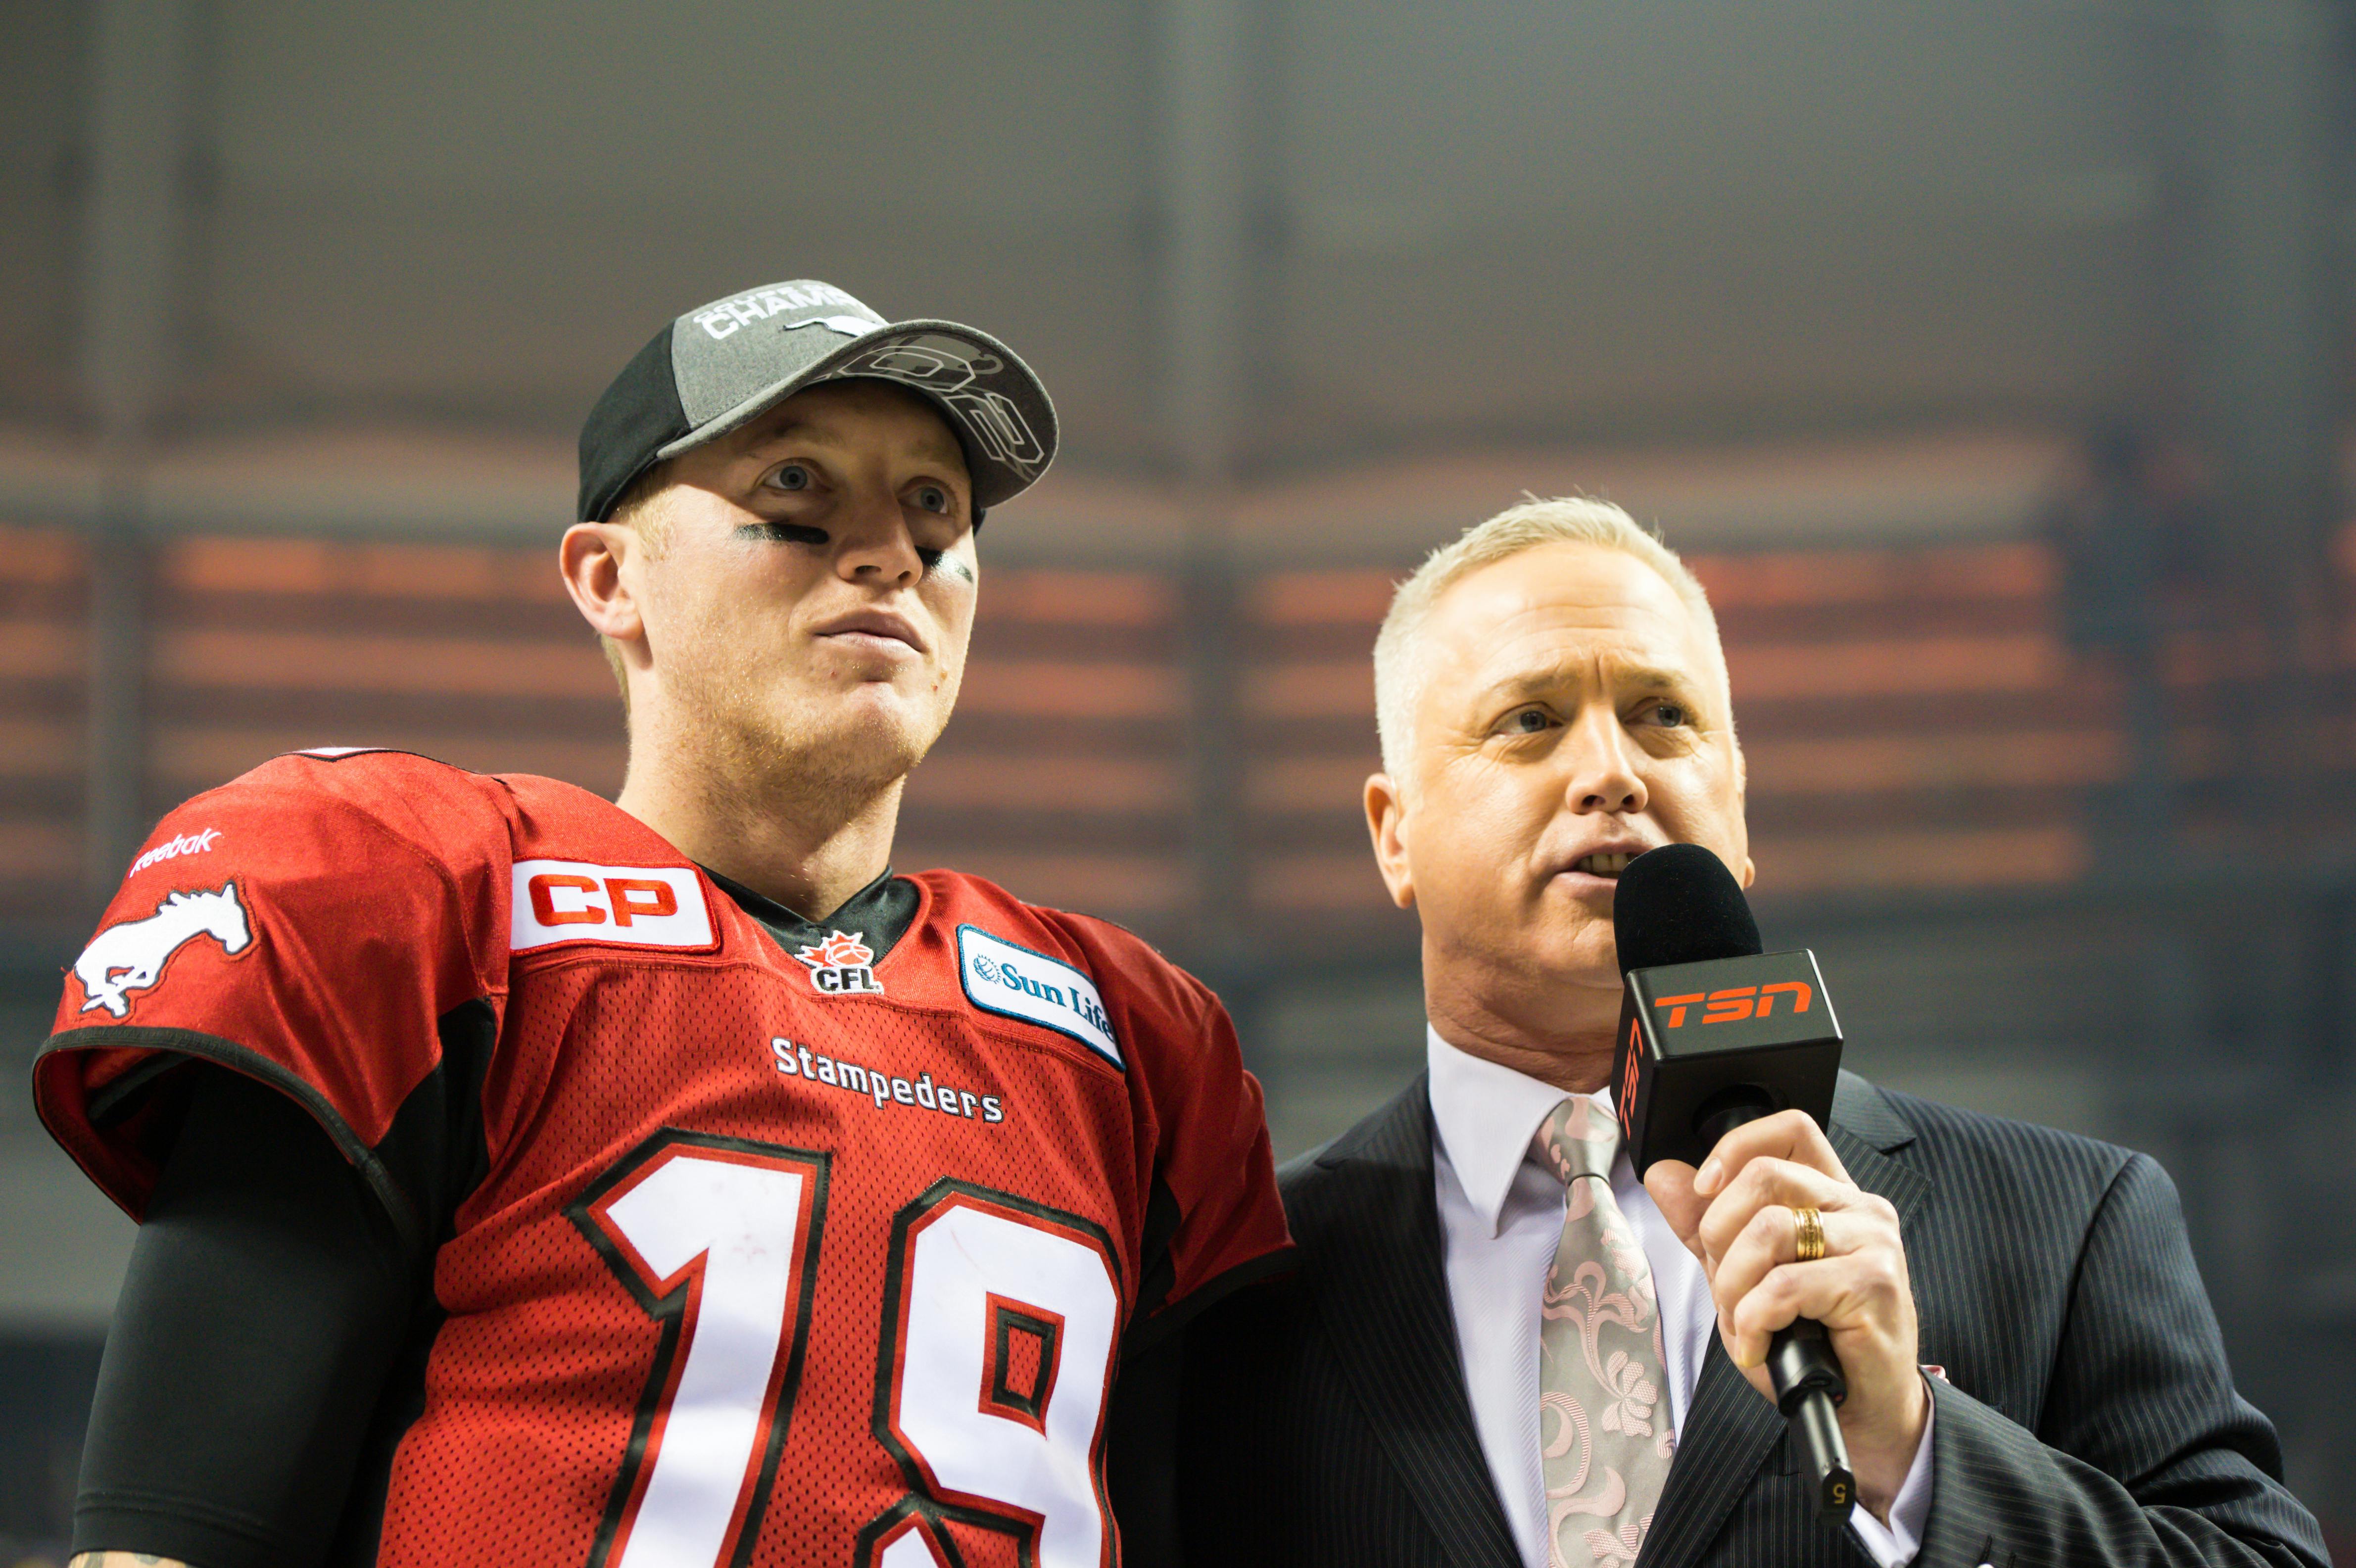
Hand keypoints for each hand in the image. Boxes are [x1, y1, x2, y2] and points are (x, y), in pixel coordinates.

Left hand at [1643, 1109, 1925, 1520]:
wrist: (1860, 1409)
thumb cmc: (1809, 1343)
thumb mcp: (1743, 1277)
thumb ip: (1705, 1225)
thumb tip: (1663, 1173)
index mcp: (1831, 1196)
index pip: (1789, 1131)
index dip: (1736, 1149)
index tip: (1703, 1190)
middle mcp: (1859, 1208)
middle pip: (1766, 1176)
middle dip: (1720, 1233)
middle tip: (1725, 1285)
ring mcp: (1873, 1243)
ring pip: (1770, 1230)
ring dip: (1735, 1286)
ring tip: (1743, 1323)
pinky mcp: (1876, 1283)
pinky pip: (1785, 1285)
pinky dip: (1755, 1319)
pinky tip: (1759, 1345)